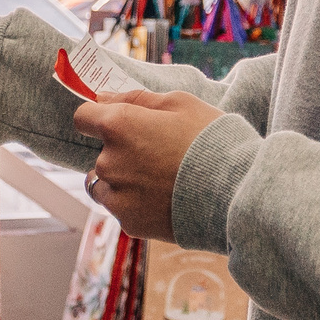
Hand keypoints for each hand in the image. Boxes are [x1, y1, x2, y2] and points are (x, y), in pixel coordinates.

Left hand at [74, 89, 223, 242]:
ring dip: (122, 181)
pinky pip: (122, 208)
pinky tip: (165, 200)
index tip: (115, 122)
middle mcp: (108, 161)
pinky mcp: (129, 222)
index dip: (98, 117)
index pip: (83, 117)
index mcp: (118, 126)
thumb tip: (104, 97)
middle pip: (99, 154)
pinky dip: (136, 204)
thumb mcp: (180, 103)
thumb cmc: (211, 140)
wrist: (236, 193)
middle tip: (159, 155)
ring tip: (159, 181)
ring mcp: (116, 196)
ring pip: (105, 184)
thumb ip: (136, 99)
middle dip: (121, 152)